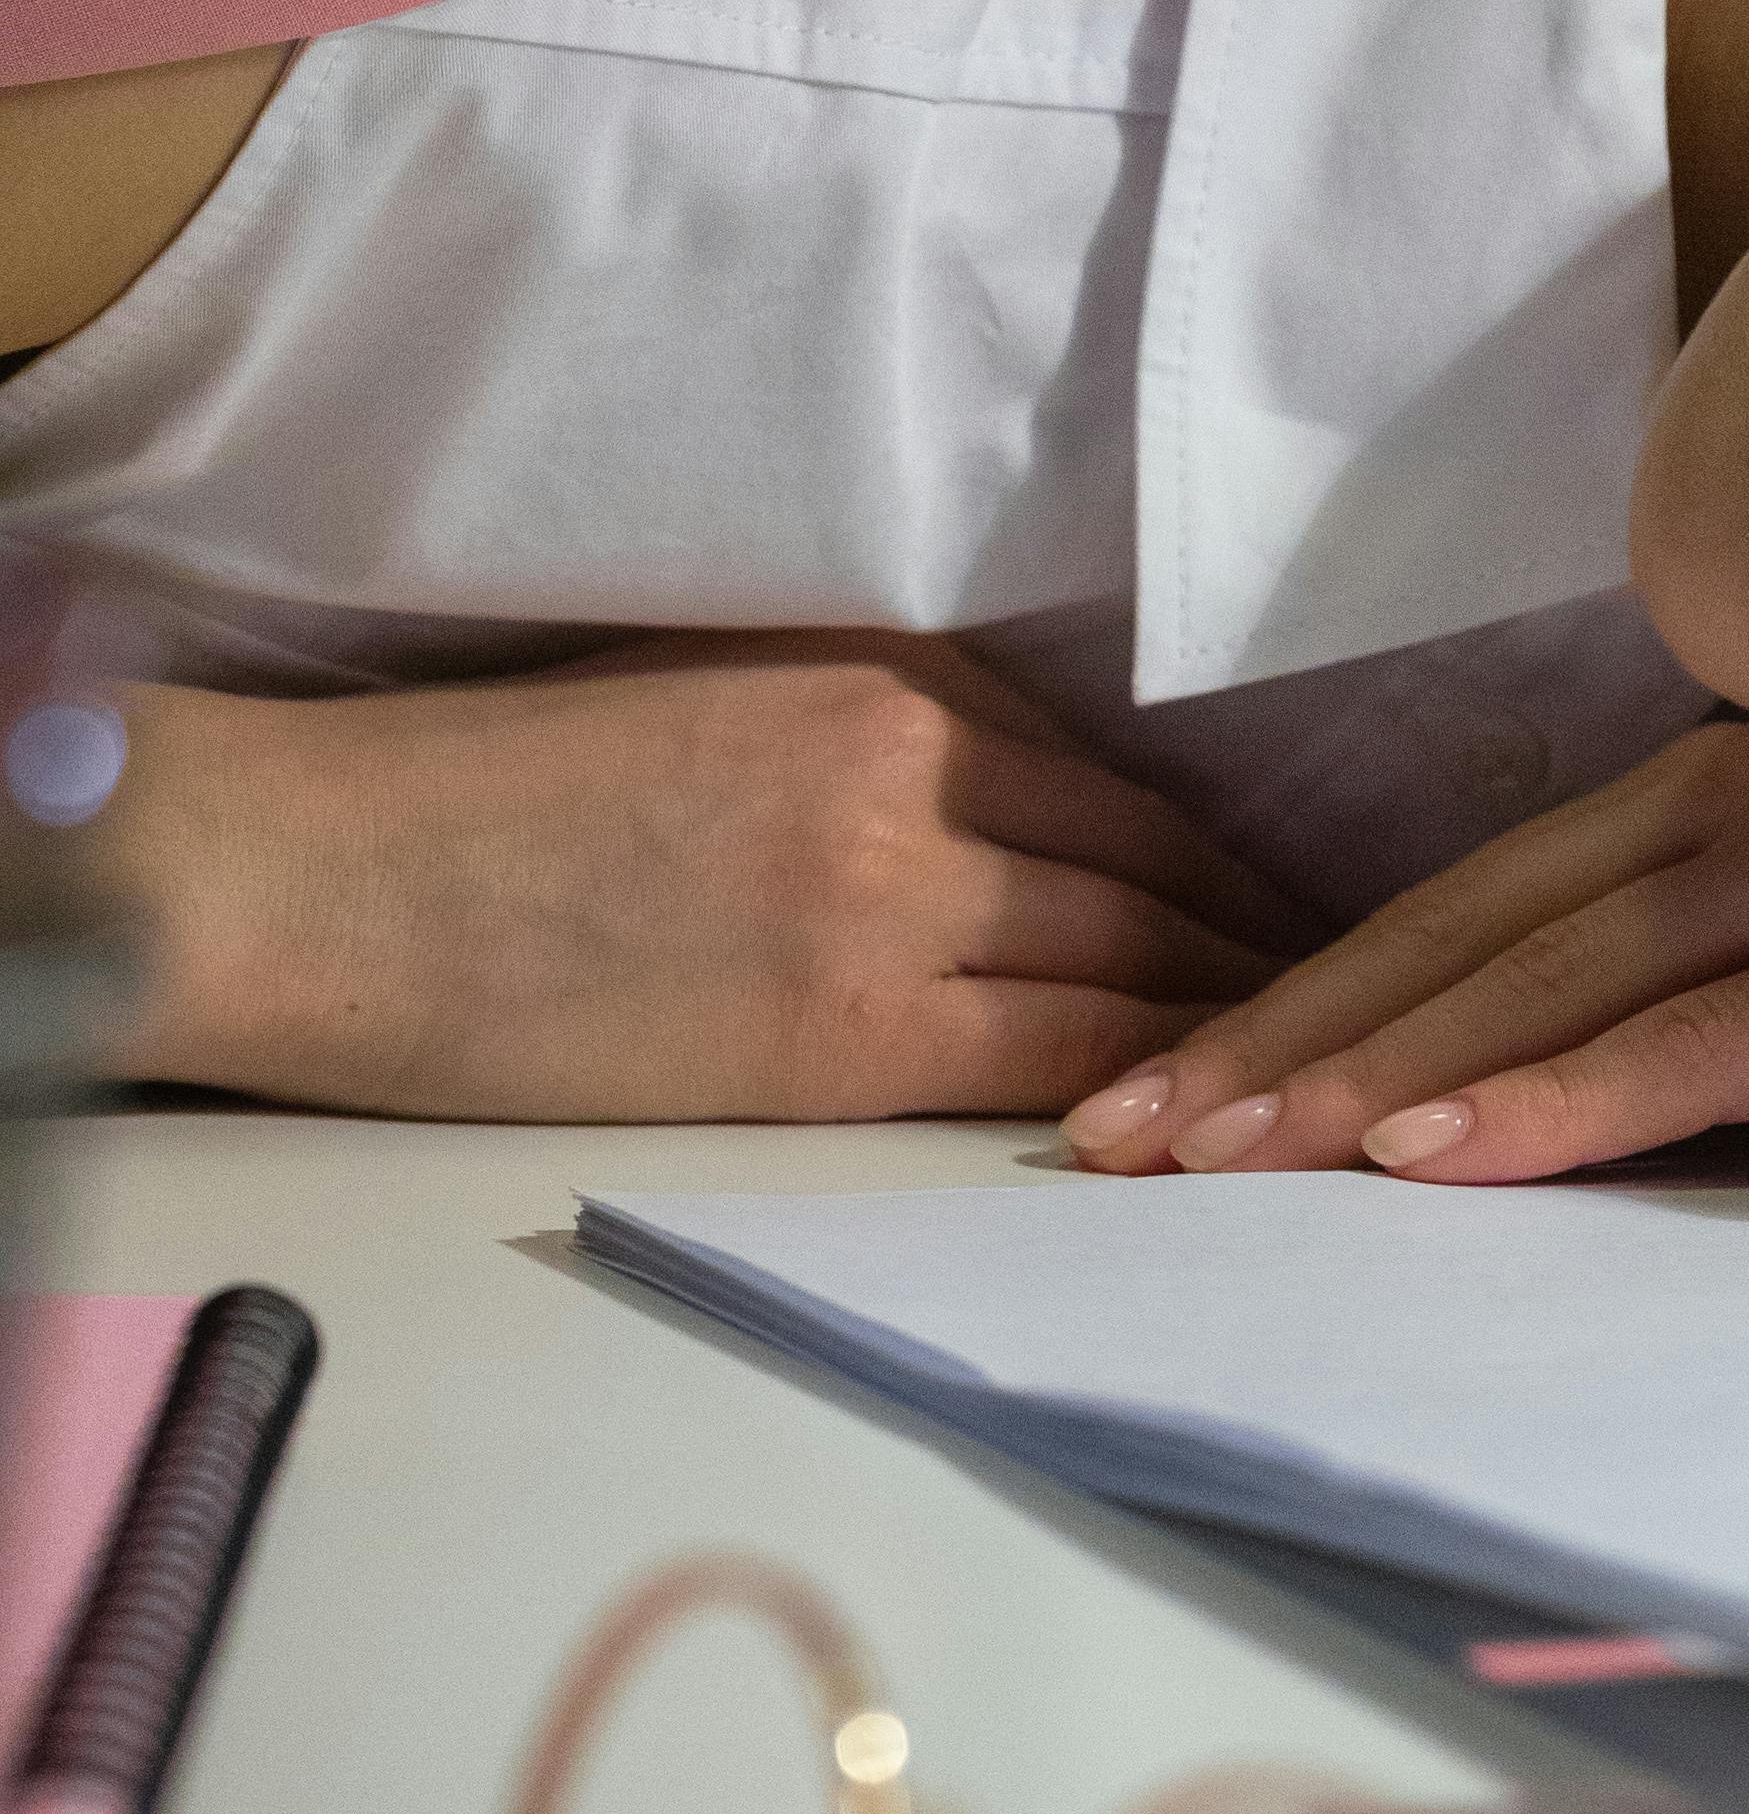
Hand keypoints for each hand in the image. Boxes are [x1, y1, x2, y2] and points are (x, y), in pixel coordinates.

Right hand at [116, 639, 1293, 1121]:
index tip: (1292, 913)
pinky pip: (1052, 1064)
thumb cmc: (487, 790)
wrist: (327, 873)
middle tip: (1356, 1008)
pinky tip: (1197, 1137)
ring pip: (1128, 971)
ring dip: (1229, 1029)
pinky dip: (1141, 1096)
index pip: (1121, 783)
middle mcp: (920, 772)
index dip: (1222, 863)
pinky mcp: (837, 1033)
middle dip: (1262, 947)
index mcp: (892, 677)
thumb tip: (1016, 816)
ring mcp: (887, 902)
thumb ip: (876, 738)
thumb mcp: (722, 697)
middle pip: (1155, 875)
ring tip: (1304, 1083)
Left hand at [1063, 716, 1748, 1190]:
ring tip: (1233, 1160)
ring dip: (1389, 1071)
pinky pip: (1714, 1039)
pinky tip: (1445, 1165)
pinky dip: (1569, 1099)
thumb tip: (1492, 1128)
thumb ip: (1703, 1019)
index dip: (1306, 993)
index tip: (1149, 1093)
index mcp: (1739, 781)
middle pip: (1483, 924)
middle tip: (1121, 1141)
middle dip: (1289, 1036)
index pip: (1478, 899)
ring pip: (1567, 972)